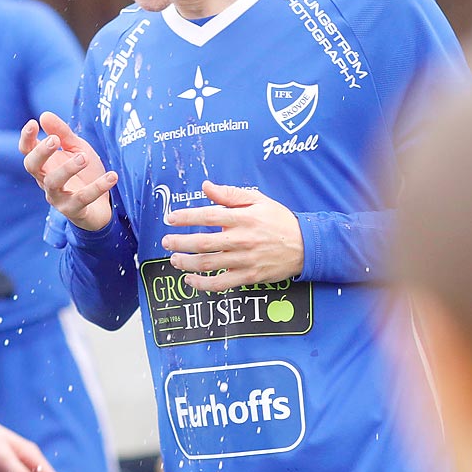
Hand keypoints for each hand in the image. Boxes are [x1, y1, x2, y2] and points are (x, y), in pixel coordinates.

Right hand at [20, 111, 116, 231]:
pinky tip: (112, 176)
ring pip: (53, 183)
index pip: (27, 151)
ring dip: (67, 168)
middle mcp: (45, 181)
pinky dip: (98, 187)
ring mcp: (58, 197)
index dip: (26, 138)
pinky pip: (83, 199)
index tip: (33, 123)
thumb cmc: (84, 173)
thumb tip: (44, 115)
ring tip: (84, 157)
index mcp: (44, 164)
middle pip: (32, 166)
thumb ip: (62, 133)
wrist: (101, 205)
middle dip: (41, 152)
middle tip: (54, 140)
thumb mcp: (76, 149)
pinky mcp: (74, 210)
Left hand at [162, 180, 304, 291]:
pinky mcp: (249, 276)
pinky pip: (221, 283)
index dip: (186, 217)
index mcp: (243, 218)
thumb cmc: (279, 220)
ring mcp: (245, 260)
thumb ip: (230, 194)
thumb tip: (206, 187)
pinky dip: (202, 284)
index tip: (170, 218)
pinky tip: (190, 280)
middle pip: (203, 242)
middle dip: (180, 242)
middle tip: (166, 241)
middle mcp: (242, 239)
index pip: (208, 215)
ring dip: (186, 263)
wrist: (306, 245)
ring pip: (208, 264)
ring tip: (174, 259)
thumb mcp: (258, 200)